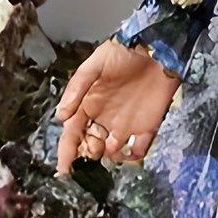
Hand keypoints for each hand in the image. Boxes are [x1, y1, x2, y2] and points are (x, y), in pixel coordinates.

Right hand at [54, 38, 180, 174]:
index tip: (64, 168)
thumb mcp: (94, 65)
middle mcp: (104, 118)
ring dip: (110, 156)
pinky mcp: (147, 126)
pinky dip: (134, 155)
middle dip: (89, 154)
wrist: (157, 50)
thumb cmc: (122, 53)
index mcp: (87, 105)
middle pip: (91, 145)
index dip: (67, 151)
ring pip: (112, 151)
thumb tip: (61, 117)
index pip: (73, 134)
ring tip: (110, 149)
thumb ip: (77, 89)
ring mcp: (125, 124)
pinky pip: (139, 148)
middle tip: (93, 150)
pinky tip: (130, 153)